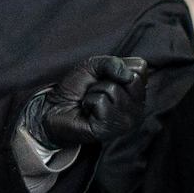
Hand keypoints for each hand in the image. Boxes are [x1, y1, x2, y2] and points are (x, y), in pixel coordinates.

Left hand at [24, 55, 148, 147]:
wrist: (54, 108)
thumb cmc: (76, 89)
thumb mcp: (93, 66)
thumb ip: (112, 63)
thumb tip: (127, 76)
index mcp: (138, 93)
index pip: (140, 68)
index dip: (114, 67)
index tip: (102, 79)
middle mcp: (138, 109)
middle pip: (129, 78)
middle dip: (104, 80)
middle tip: (94, 91)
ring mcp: (127, 122)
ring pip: (113, 90)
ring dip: (93, 92)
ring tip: (90, 103)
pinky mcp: (112, 129)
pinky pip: (100, 102)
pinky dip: (88, 102)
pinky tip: (87, 112)